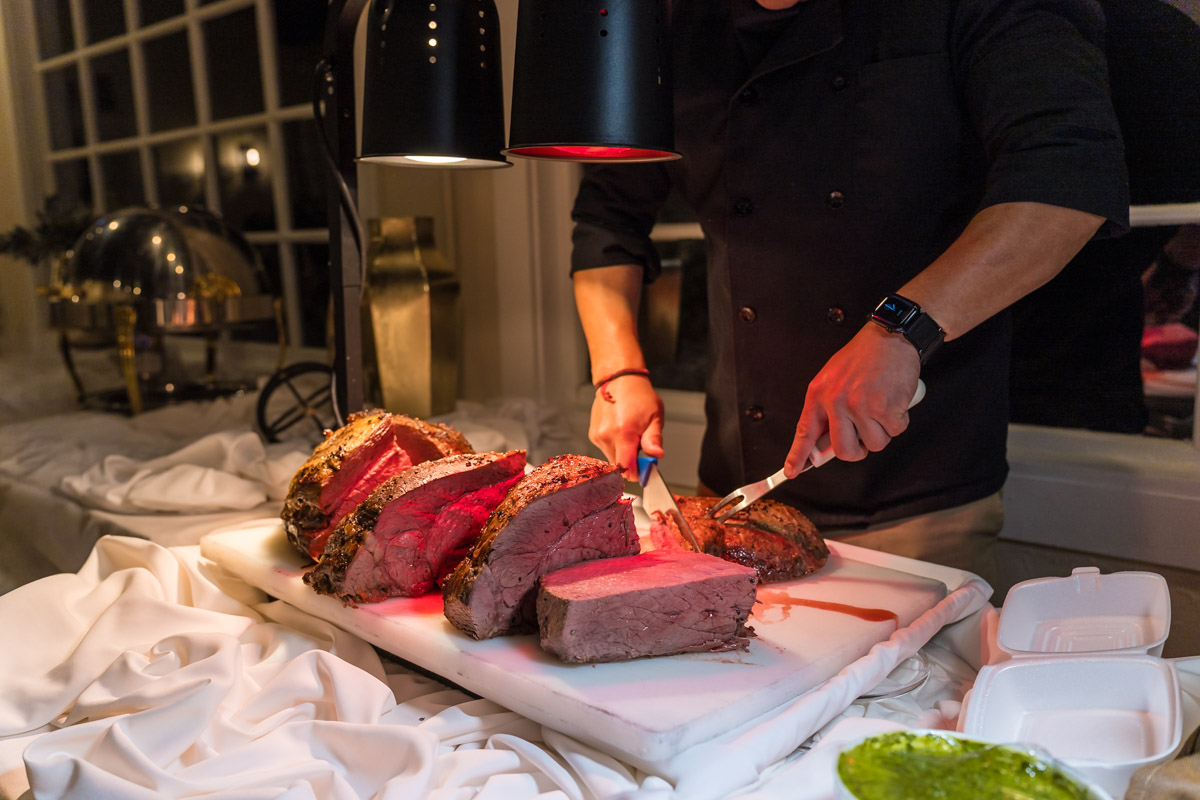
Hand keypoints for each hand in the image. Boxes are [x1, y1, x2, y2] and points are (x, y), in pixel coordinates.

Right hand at [588, 374, 663, 479]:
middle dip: (632, 461)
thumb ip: (654, 439)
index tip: (645, 467)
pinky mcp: (593, 435)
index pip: (627, 468)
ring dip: (623, 453)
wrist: (619, 380)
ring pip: (613, 459)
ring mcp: (598, 436)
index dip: (638, 472)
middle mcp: (607, 436)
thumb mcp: (655, 416)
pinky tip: (620, 431)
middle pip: (620, 466)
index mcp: (624, 433)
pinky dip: (615, 446)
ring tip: (630, 435)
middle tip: (640, 445)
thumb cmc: (639, 396)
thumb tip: (656, 455)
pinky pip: (606, 450)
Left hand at [784, 324, 920, 476]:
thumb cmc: (863, 357)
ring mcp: (861, 406)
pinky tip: (895, 401)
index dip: (797, 455)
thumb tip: (825, 441)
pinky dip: (899, 421)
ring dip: (883, 431)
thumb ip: (827, 408)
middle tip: (864, 437)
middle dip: (858, 450)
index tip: (791, 471)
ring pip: (874, 444)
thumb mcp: (833, 377)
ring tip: (882, 407)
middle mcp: (837, 401)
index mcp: (819, 393)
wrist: (890, 337)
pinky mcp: (886, 407)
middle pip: (844, 450)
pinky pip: (895, 431)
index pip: (805, 431)